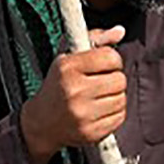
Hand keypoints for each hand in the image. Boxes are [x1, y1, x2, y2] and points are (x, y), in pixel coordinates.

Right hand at [19, 26, 125, 163]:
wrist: (41, 122)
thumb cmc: (58, 84)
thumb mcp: (68, 56)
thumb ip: (96, 39)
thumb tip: (120, 31)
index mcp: (68, 68)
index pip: (110, 57)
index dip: (112, 60)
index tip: (104, 64)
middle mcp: (74, 91)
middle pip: (119, 80)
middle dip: (114, 79)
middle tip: (101, 82)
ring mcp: (82, 114)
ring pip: (121, 99)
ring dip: (115, 96)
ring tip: (99, 96)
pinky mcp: (90, 132)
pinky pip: (120, 117)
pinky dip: (114, 113)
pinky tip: (100, 110)